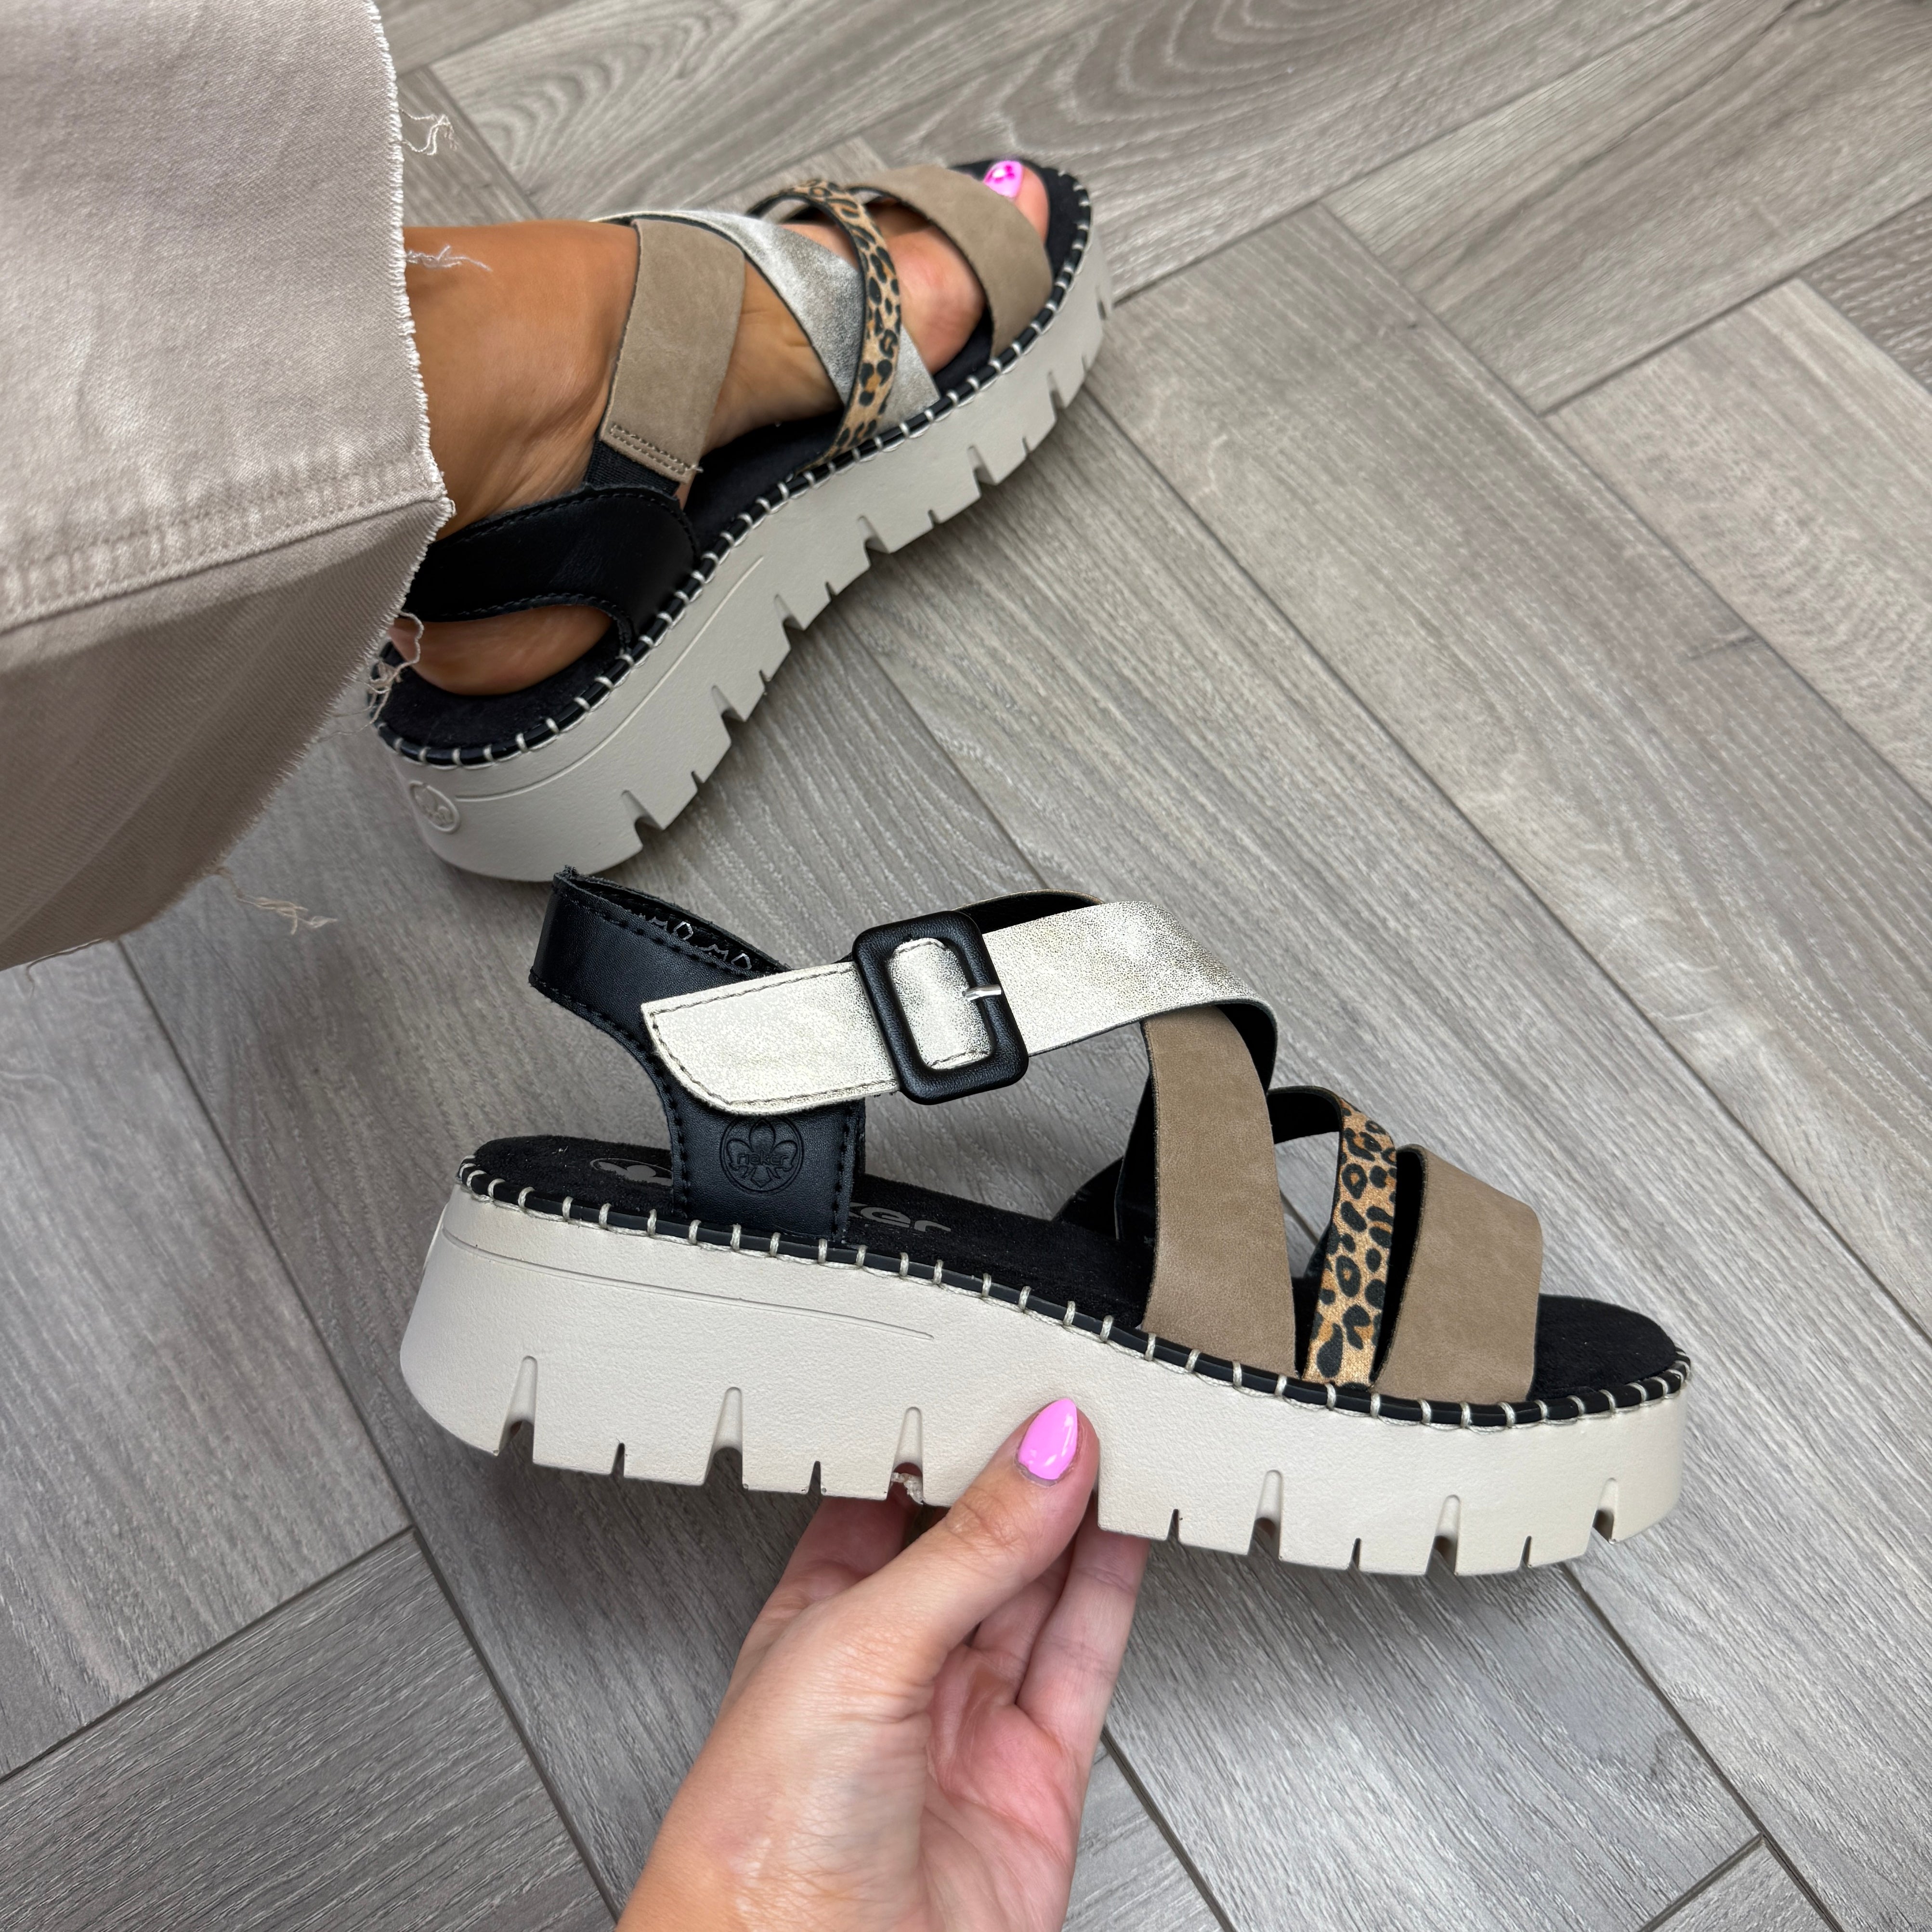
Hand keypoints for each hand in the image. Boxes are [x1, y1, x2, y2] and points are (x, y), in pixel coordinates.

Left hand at [619, 1400, 1148, 1930]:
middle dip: (1022, 1473)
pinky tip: (1130, 1528)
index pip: (890, 1501)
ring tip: (1116, 1438)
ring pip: (1037, 1593)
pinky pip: (1084, 1659)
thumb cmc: (760, 1843)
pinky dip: (1114, 1590)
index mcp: (817, 1623)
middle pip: (975, 1543)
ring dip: (1078, 1517)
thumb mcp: (860, 1644)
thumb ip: (966, 1545)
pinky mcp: (1036, 1777)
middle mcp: (893, 1671)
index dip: (943, 1440)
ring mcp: (967, 1725)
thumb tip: (1041, 1453)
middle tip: (1072, 1398)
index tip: (993, 1381)